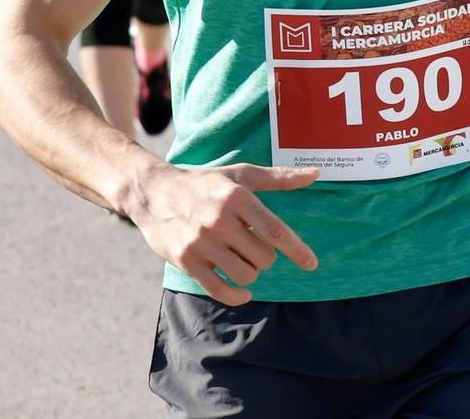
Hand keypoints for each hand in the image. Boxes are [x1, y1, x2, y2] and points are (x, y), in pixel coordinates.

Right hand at [125, 162, 320, 305]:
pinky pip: (220, 290)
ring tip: (242, 259)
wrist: (154, 193)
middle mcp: (219, 219)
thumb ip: (278, 177)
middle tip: (253, 246)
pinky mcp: (186, 261)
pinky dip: (236, 294)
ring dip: (251, 272)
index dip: (296, 249)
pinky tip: (242, 290)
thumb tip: (316, 174)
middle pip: (263, 256)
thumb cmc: (204, 182)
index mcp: (236, 196)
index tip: (311, 263)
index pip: (274, 229)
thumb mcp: (240, 175)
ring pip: (245, 274)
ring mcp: (201, 242)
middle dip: (265, 256)